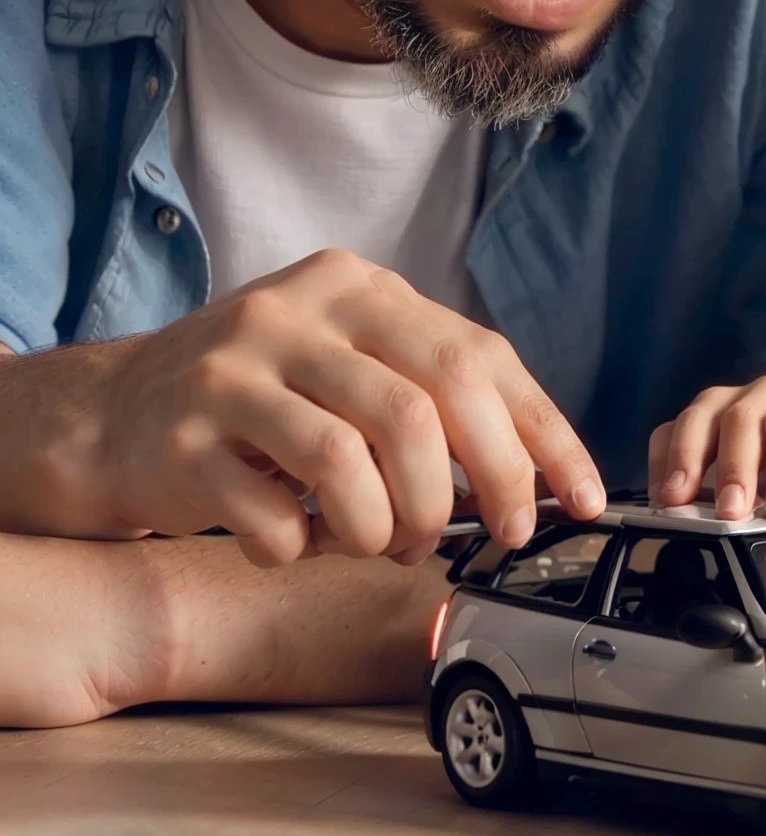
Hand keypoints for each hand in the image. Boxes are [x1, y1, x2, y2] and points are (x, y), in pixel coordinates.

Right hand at [54, 249, 604, 566]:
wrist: (117, 410)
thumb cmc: (269, 395)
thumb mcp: (356, 361)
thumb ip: (436, 395)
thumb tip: (536, 476)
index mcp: (360, 288)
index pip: (478, 356)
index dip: (540, 437)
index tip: (578, 501)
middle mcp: (298, 312)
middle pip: (423, 407)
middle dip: (474, 489)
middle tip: (488, 538)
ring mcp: (234, 371)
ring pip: (351, 463)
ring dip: (388, 527)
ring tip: (382, 542)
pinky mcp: (183, 440)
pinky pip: (275, 517)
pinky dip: (304, 548)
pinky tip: (298, 540)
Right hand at [648, 374, 765, 520]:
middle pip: (744, 418)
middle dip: (734, 469)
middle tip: (729, 515)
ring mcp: (734, 399)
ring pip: (702, 414)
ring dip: (687, 458)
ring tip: (677, 501)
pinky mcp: (703, 417)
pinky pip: (673, 426)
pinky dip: (663, 458)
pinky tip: (662, 494)